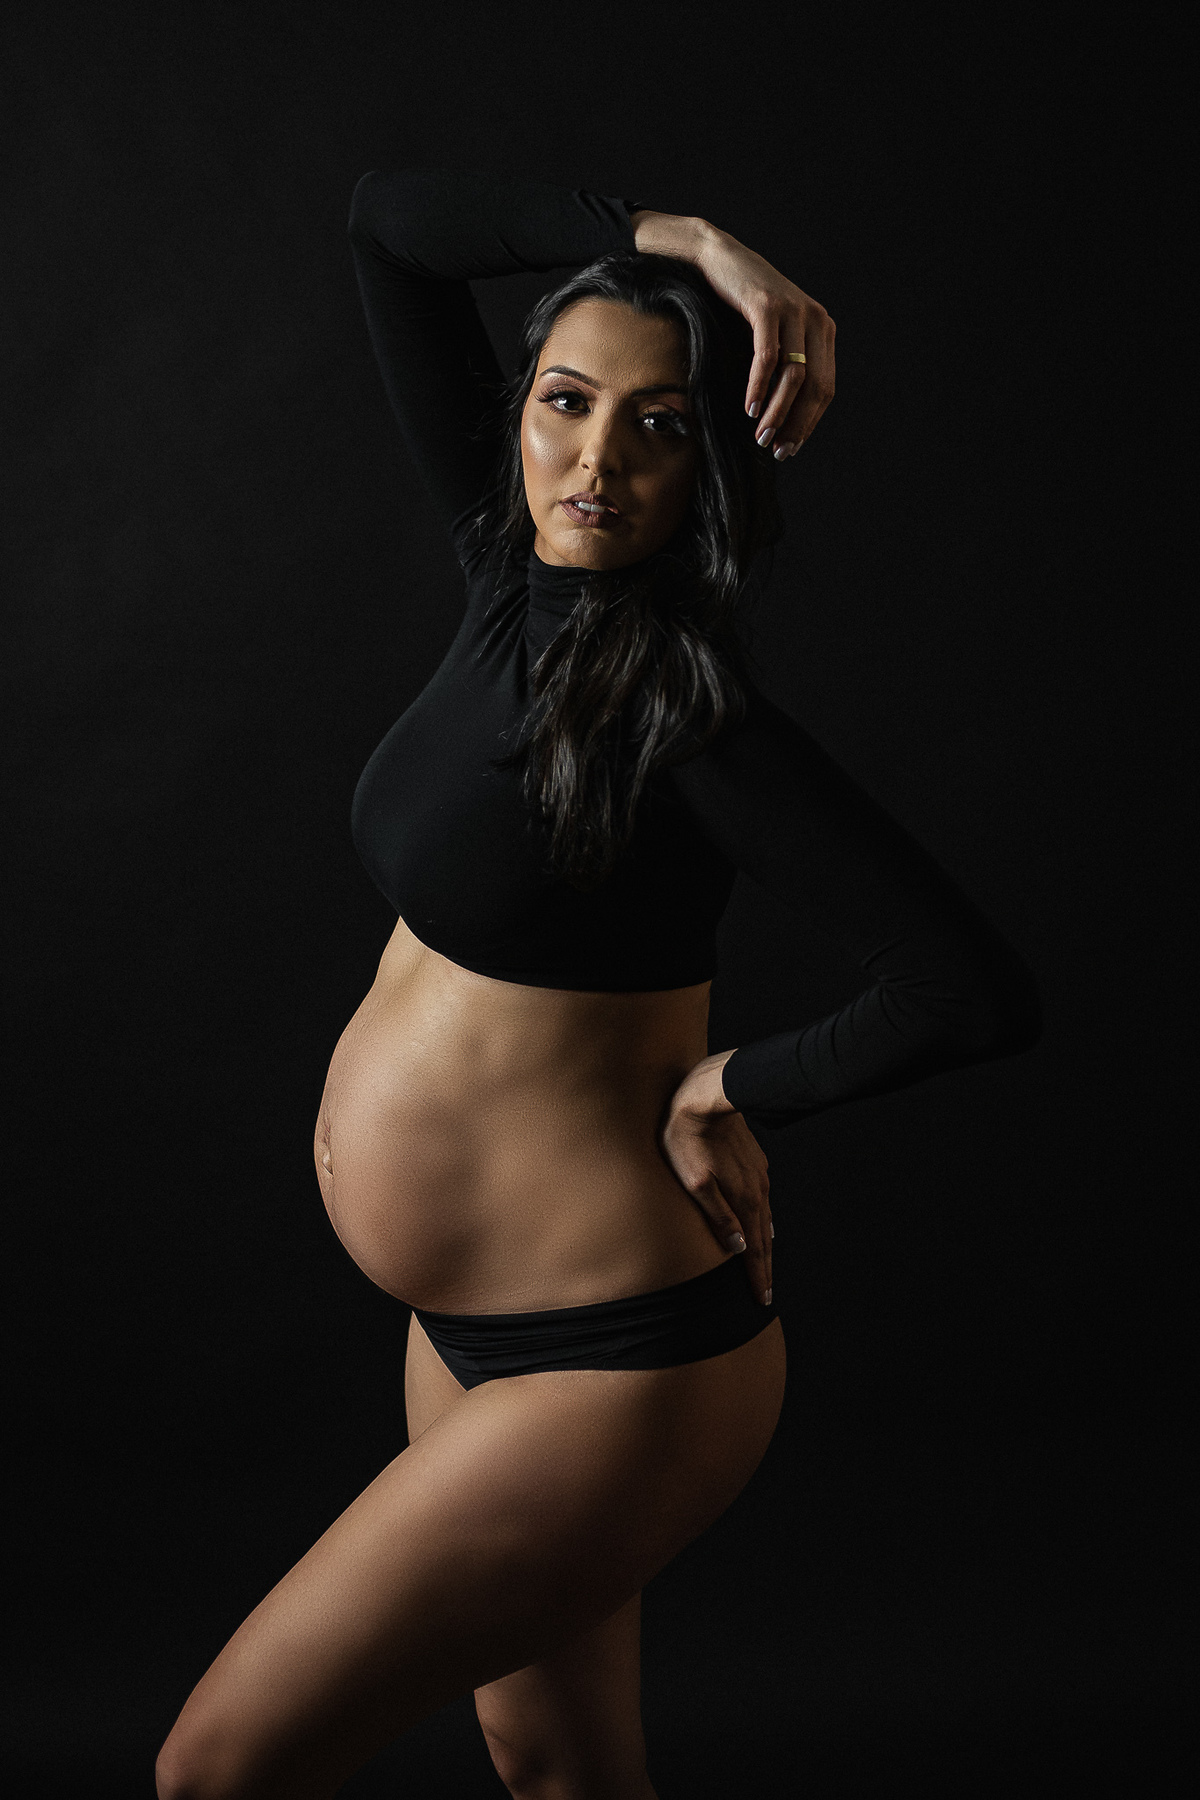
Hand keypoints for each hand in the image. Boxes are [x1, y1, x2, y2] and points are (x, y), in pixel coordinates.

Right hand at [629, 211, 835, 458]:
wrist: (718, 258)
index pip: (825, 389)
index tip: (790, 448)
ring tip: (760, 436)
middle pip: (815, 387)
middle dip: (796, 424)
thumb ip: (787, 365)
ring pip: (793, 377)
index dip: (809, 423)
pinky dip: (759, 387)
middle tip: (776, 449)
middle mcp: (815, 319)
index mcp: (823, 329)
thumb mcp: (775, 335)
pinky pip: (767, 357)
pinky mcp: (767, 306)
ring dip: (777, 412)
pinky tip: (750, 408)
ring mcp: (793, 311)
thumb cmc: (742, 303)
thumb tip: (785, 417)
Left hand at [659, 1051, 772, 1304]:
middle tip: (765, 1292)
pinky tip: (759, 1221)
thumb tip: (738, 1247)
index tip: (762, 1300)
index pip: (754, 1249)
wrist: (707, 1095)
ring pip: (764, 1218)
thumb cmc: (689, 1138)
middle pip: (763, 1238)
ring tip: (763, 1263)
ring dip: (764, 1244)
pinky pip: (761, 1198)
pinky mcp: (753, 1161)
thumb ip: (717, 1215)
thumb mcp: (694, 1181)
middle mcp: (757, 1190)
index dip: (758, 1276)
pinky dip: (762, 1218)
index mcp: (744, 1200)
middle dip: (764, 1267)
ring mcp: (758, 1175)